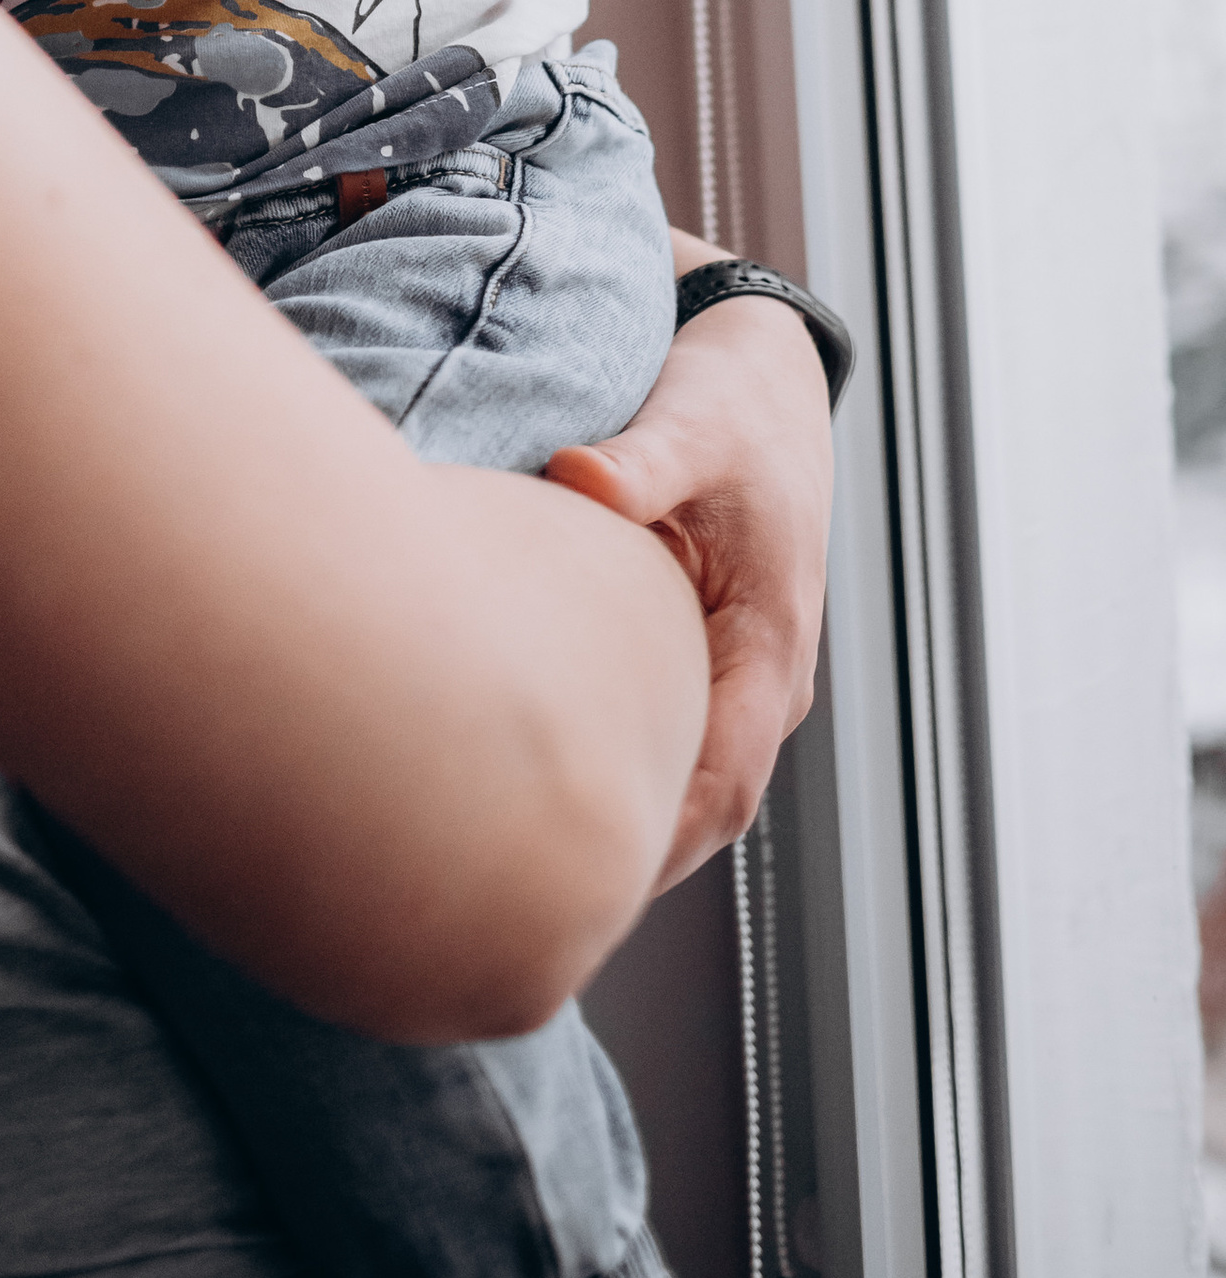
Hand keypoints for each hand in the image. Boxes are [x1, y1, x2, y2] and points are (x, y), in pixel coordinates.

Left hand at [543, 278, 830, 883]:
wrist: (763, 375)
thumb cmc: (733, 402)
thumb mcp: (693, 422)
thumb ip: (641, 460)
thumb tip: (579, 479)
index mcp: (771, 648)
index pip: (719, 786)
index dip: (651, 843)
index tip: (570, 884)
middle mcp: (760, 680)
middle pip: (696, 809)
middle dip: (621, 858)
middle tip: (512, 902)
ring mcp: (731, 673)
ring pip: (678, 780)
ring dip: (615, 819)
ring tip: (506, 867)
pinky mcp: (698, 655)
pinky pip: (663, 739)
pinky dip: (613, 767)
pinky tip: (529, 779)